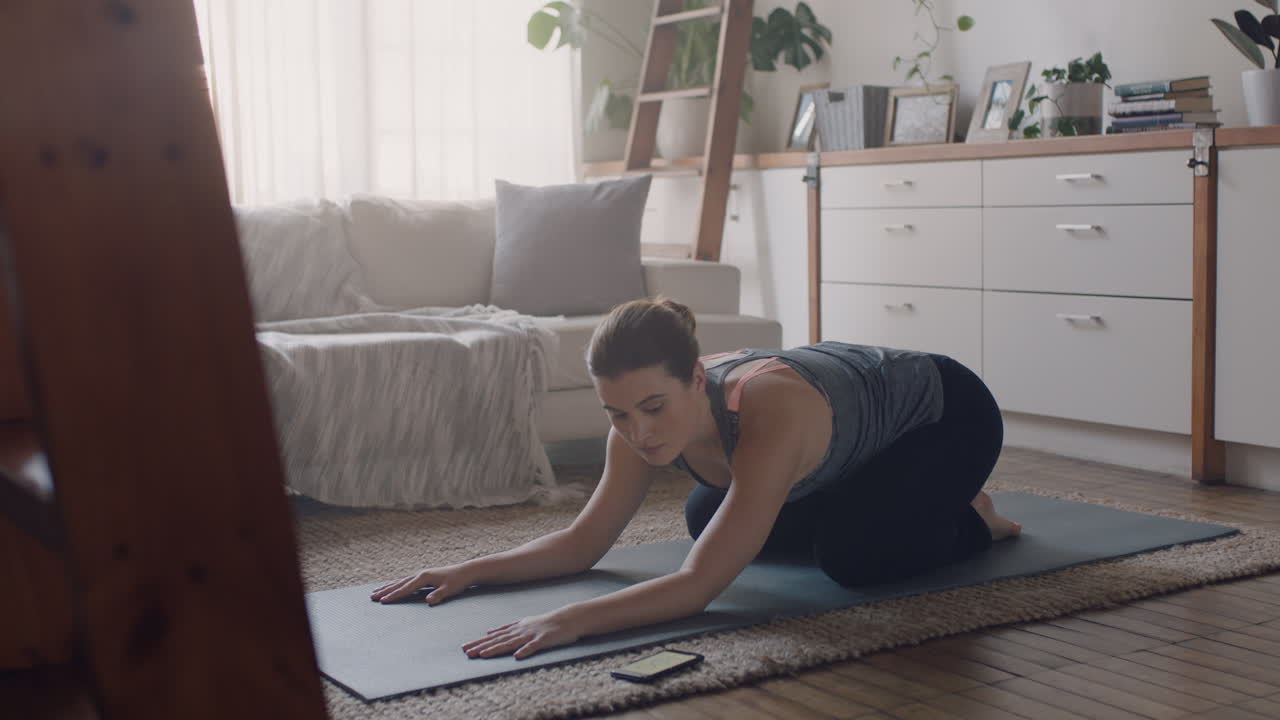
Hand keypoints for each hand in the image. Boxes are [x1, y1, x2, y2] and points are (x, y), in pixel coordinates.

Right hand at [369, 564, 472, 604]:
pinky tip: (392, 587)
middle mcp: (420, 574)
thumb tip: (428, 601)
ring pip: (400, 581)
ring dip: (388, 587)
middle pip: (399, 584)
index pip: (406, 588)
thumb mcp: (449, 590)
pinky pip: (406, 581)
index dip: (394, 595)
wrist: (465, 572)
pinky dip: (396, 584)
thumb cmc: (457, 582)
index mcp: (424, 577)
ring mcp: (421, 574)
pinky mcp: (423, 576)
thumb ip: (438, 596)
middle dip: (385, 591)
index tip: (383, 601)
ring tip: (376, 592)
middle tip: (372, 597)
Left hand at [461, 610, 580, 659]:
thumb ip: (507, 628)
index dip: (479, 642)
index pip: (493, 637)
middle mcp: (520, 631)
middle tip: (466, 653)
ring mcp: (531, 635)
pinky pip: (533, 647)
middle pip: (498, 640)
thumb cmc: (545, 623)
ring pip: (511, 643)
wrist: (568, 619)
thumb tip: (489, 632)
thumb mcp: (524, 623)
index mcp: (515, 628)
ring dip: (496, 649)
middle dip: (481, 646)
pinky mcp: (543, 640)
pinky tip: (516, 657)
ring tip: (483, 655)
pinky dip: (525, 651)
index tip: (465, 647)